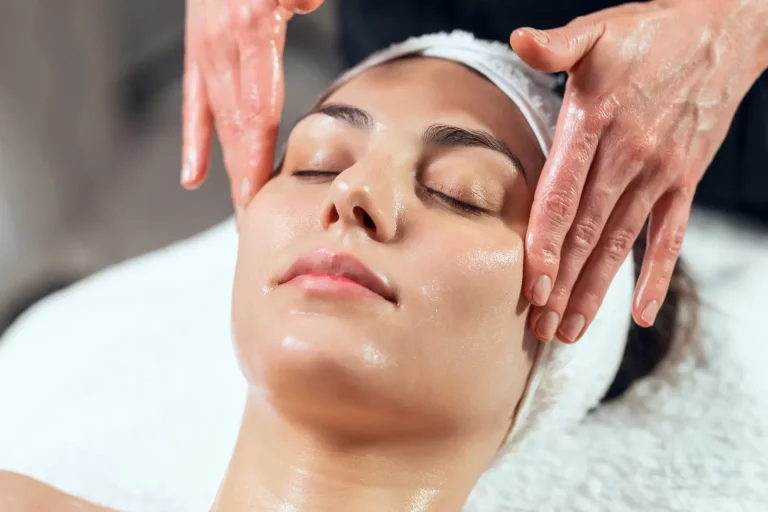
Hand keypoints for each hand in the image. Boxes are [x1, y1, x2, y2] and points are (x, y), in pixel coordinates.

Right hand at [182, 0, 323, 219]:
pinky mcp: (200, 47)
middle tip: (252, 227)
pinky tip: (193, 177)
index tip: (258, 202)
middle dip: (244, 181)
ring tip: (237, 212)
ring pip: (219, 121)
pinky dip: (195, 140)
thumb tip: (303, 1)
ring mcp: (207, 48)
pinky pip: (195, 100)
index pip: (254, 113)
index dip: (254, 162)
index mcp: (246, 30)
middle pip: (236, 129)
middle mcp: (221, 46)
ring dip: (229, 169)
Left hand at [510, 0, 767, 341]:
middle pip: (585, 233)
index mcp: (595, 123)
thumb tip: (520, 40)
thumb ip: (556, 43)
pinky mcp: (684, 181)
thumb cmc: (651, 33)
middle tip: (539, 329)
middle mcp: (628, 156)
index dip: (544, 244)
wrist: (725, 30)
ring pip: (620, 244)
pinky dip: (657, 276)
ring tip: (570, 331)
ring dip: (594, 291)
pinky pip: (670, 238)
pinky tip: (641, 315)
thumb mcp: (597, 31)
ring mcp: (660, 174)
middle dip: (560, 284)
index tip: (529, 287)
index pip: (561, 196)